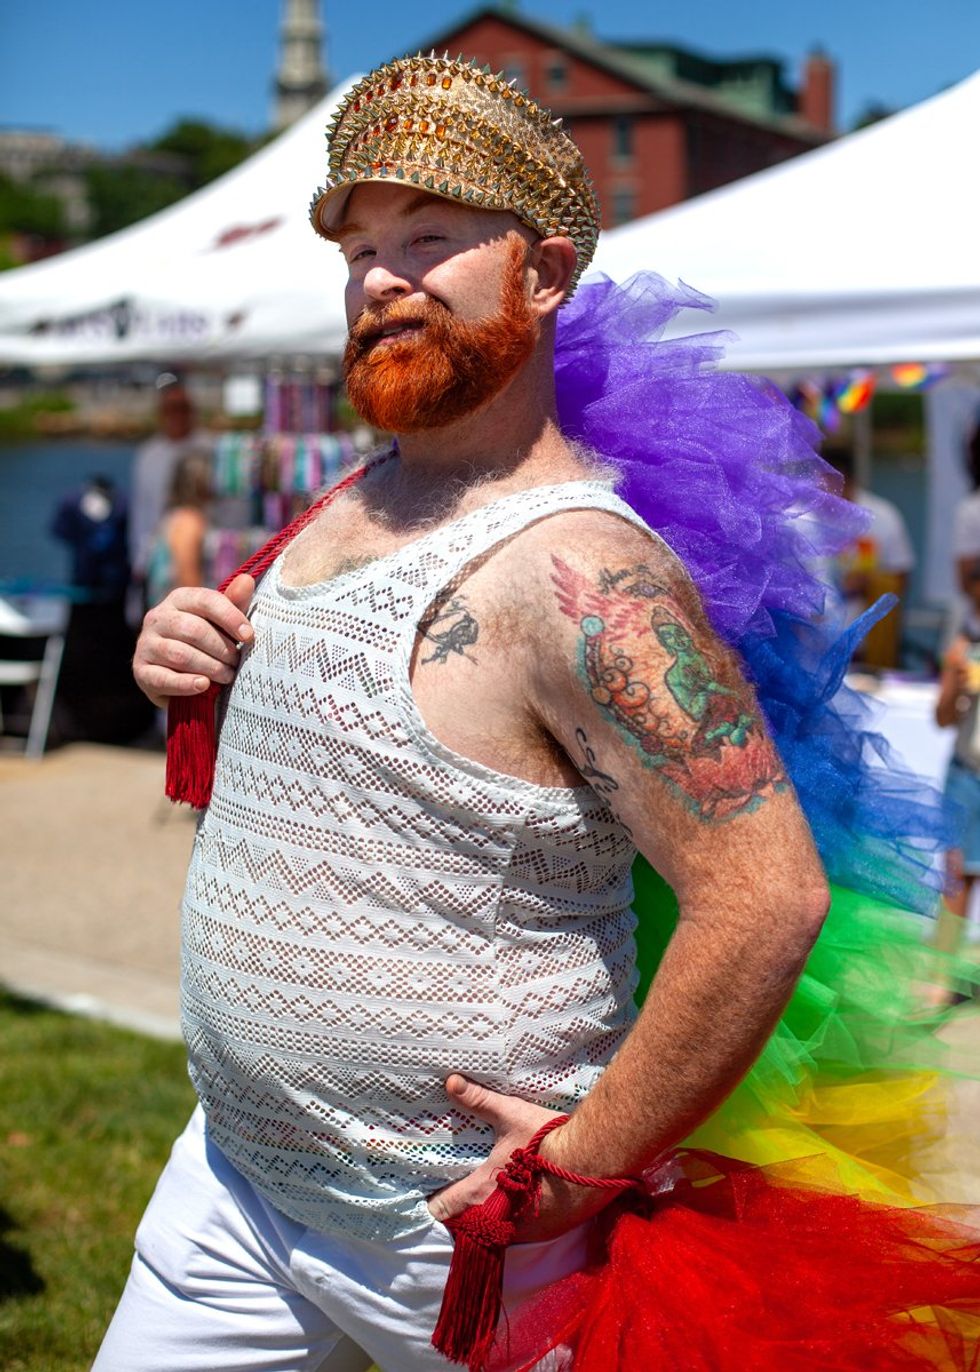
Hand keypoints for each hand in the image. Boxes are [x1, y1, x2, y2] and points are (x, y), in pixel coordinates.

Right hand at [133, 573, 254, 708]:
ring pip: (180, 654)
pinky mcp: (141, 670)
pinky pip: (163, 678)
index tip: (249, 636)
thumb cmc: (205, 642)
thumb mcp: (221, 622)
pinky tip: (204, 685)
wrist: (177, 676)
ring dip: (209, 667)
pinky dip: (186, 683)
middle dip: (221, 648)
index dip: (230, 617)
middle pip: (193, 630)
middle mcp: (157, 617)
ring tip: (227, 676)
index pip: (206, 601)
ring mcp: (146, 644)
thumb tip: (247, 580)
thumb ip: (234, 603)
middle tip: (236, 663)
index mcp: (179, 599)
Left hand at [426, 1075, 612, 1243]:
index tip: (433, 1193)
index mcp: (480, 1192)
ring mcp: (521, 1231)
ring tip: (491, 1199)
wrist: (592, 1160)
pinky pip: (520, 1234)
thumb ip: (478, 1100)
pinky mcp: (544, 1234)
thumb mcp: (510, 1114)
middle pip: (467, 1223)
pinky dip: (516, 1223)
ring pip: (494, 1231)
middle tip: (463, 1191)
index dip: (435, 1201)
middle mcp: (496, 1219)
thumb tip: (450, 1082)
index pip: (442, 1209)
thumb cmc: (546, 1138)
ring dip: (491, 1219)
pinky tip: (520, 1205)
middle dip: (463, 1211)